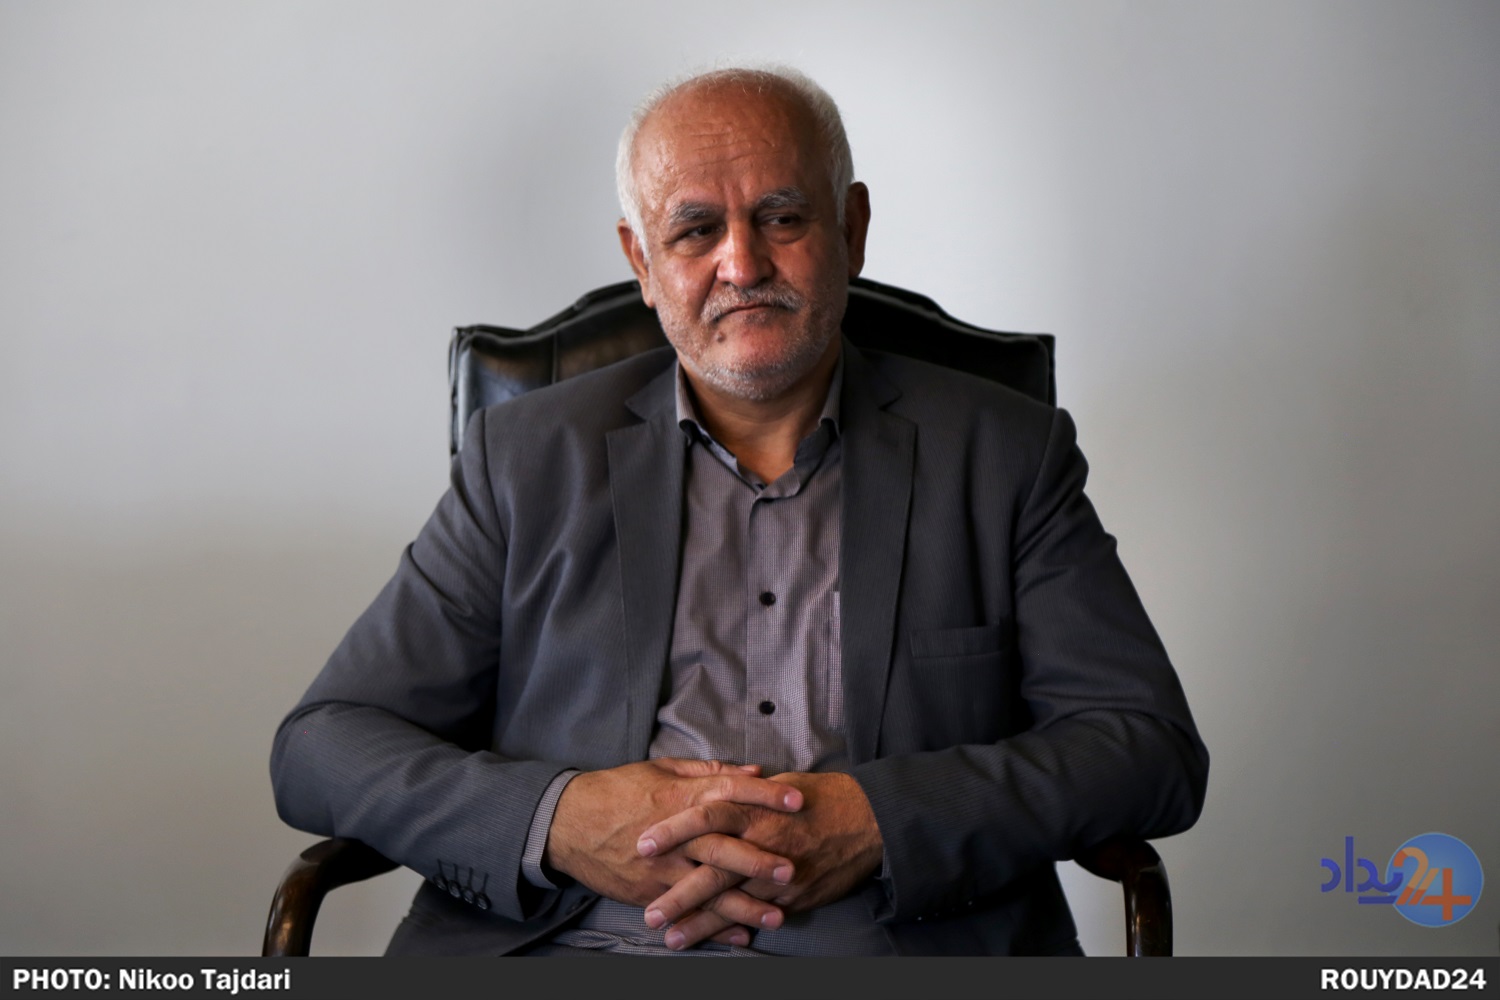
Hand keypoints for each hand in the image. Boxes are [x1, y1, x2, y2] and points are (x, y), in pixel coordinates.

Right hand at [545, 758, 801, 940]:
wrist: (568, 822)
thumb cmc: (618, 790)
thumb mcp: (662, 770)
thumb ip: (709, 772)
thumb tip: (753, 771)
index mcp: (680, 797)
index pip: (729, 792)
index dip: (765, 795)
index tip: (798, 800)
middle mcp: (674, 833)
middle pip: (722, 846)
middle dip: (758, 859)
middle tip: (793, 869)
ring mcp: (661, 866)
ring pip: (708, 888)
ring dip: (743, 905)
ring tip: (776, 916)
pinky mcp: (648, 891)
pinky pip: (686, 911)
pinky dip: (713, 927)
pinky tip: (740, 937)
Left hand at [635, 771, 883, 948]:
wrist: (869, 820)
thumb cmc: (821, 795)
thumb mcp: (778, 783)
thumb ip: (742, 788)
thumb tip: (712, 785)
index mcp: (756, 806)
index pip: (706, 816)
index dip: (673, 830)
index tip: (642, 844)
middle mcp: (763, 841)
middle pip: (712, 869)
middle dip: (678, 893)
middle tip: (647, 912)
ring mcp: (778, 873)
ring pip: (732, 901)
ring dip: (699, 922)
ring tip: (669, 937)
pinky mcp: (793, 895)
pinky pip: (759, 915)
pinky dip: (735, 929)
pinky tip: (715, 942)